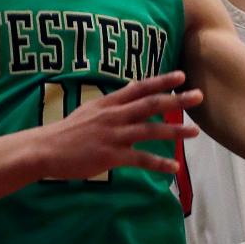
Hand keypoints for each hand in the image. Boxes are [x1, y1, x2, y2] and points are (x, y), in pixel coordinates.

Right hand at [36, 70, 200, 179]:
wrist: (45, 149)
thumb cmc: (67, 132)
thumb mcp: (90, 110)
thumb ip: (112, 102)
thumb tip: (130, 90)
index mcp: (109, 103)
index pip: (140, 87)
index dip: (161, 81)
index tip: (182, 76)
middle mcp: (114, 115)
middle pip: (151, 104)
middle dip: (177, 100)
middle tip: (199, 96)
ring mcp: (114, 135)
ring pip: (151, 130)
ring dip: (175, 131)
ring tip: (195, 133)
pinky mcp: (111, 155)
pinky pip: (141, 159)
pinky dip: (159, 163)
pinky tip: (174, 168)